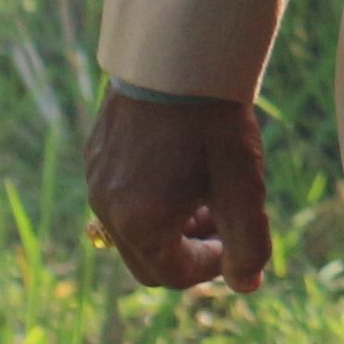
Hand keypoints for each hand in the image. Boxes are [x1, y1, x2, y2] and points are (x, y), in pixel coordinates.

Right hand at [86, 89, 270, 293]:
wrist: (178, 58)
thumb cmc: (214, 121)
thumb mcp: (242, 184)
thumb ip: (248, 241)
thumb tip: (248, 285)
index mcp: (140, 223)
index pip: (174, 275)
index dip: (213, 267)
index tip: (238, 243)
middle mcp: (107, 209)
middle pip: (147, 259)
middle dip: (189, 250)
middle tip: (222, 219)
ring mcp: (96, 182)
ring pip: (132, 230)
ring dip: (170, 226)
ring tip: (206, 192)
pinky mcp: (95, 158)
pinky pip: (120, 198)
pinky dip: (151, 201)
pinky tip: (181, 168)